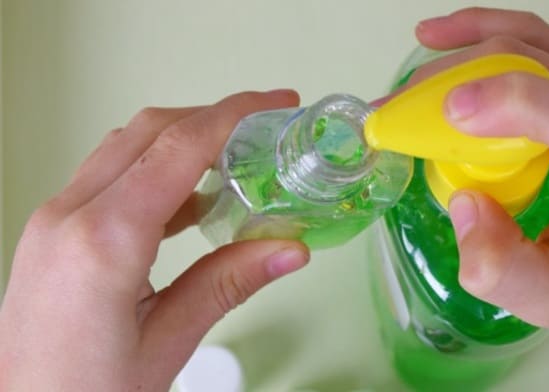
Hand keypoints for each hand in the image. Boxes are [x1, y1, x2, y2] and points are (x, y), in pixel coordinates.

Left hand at [0, 90, 309, 390]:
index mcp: (102, 242)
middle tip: (264, 125)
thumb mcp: (166, 344)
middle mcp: (67, 217)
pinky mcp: (51, 233)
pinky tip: (191, 201)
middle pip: (149, 132)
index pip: (178, 148)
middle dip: (212, 118)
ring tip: (235, 161)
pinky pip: (108, 179)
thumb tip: (288, 249)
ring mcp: (52, 222)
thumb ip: (227, 284)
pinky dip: (155, 172)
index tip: (275, 104)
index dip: (234, 115)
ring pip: (125, 148)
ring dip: (183, 142)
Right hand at [412, 8, 548, 389]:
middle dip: (455, 81)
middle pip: (540, 69)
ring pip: (532, 42)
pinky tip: (447, 38)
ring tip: (409, 84)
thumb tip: (464, 204)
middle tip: (393, 113)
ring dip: (461, 54)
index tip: (450, 111)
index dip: (513, 100)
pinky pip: (540, 39)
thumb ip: (505, 270)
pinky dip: (487, 35)